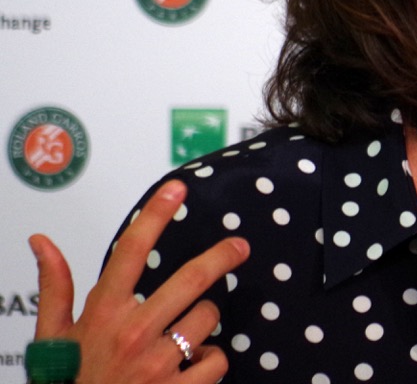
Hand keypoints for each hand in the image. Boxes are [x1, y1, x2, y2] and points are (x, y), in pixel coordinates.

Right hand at [31, 179, 249, 382]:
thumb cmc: (69, 381)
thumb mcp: (53, 336)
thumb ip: (56, 286)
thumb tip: (41, 240)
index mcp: (104, 313)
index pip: (131, 251)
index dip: (156, 215)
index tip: (178, 188)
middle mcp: (133, 332)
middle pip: (192, 278)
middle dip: (222, 256)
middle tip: (239, 246)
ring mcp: (158, 362)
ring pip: (207, 317)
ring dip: (203, 322)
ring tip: (182, 338)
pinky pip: (217, 358)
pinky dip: (210, 361)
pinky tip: (190, 368)